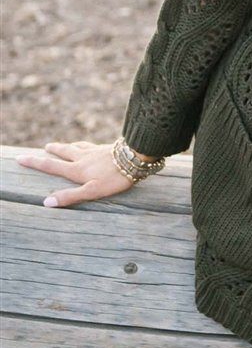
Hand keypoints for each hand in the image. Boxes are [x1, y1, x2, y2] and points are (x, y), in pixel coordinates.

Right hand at [15, 141, 152, 207]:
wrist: (135, 157)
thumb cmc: (114, 177)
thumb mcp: (91, 191)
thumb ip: (70, 196)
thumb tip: (46, 202)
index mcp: (77, 170)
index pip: (51, 166)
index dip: (35, 163)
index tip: (20, 158)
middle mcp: (83, 158)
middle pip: (64, 152)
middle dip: (53, 151)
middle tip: (45, 147)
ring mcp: (95, 151)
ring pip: (77, 147)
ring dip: (68, 146)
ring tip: (64, 145)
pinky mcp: (107, 148)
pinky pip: (91, 145)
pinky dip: (84, 144)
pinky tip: (90, 146)